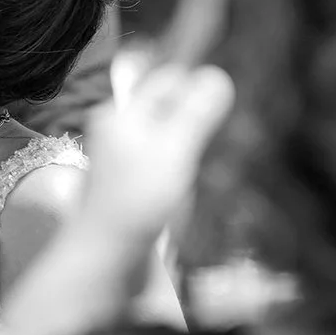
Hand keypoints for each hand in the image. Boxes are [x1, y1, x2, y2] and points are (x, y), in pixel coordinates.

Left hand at [73, 62, 235, 247]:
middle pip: (170, 108)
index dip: (199, 86)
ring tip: (213, 163)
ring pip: (173, 137)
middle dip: (199, 117)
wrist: (107, 259)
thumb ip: (195, 112)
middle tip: (227, 136)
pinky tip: (199, 185)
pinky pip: (170, 163)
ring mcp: (128, 160)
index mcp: (121, 113)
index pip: (167, 80)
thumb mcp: (173, 149)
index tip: (228, 107)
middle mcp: (121, 131)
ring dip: (196, 146)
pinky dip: (187, 169)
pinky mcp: (137, 187)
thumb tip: (218, 75)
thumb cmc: (137, 200)